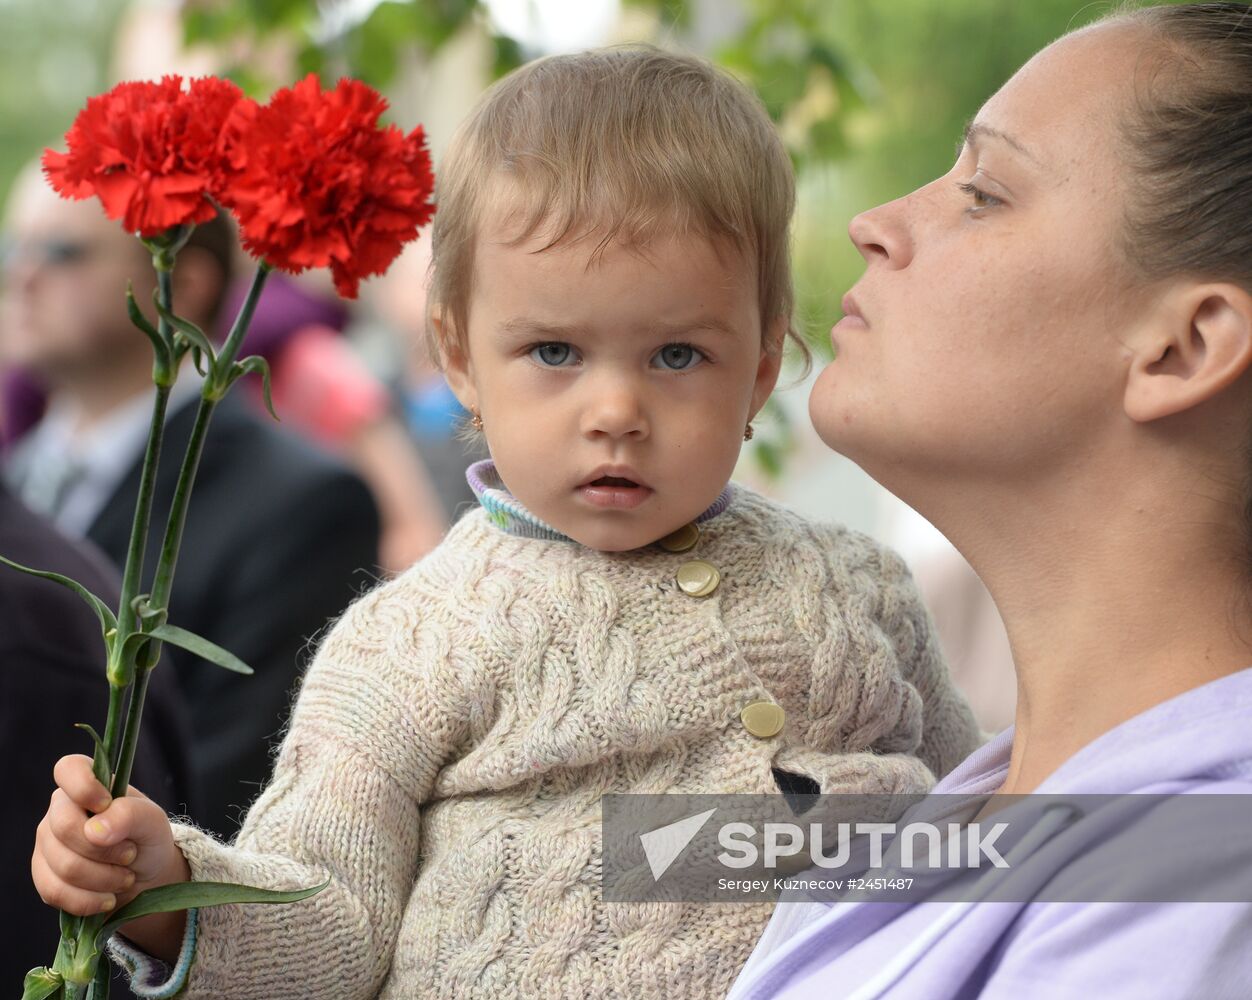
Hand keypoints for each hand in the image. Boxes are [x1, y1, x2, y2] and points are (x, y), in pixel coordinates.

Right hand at [32, 754, 190, 961]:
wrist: (145, 878)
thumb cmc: (147, 839)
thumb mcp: (153, 821)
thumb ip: (130, 814)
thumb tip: (95, 830)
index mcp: (87, 785)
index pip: (68, 769)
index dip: (83, 787)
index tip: (106, 805)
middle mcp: (60, 811)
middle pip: (64, 828)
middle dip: (105, 849)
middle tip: (130, 854)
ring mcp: (47, 845)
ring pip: (62, 866)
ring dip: (103, 878)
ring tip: (125, 877)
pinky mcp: (44, 878)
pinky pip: (55, 892)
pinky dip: (88, 900)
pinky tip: (108, 897)